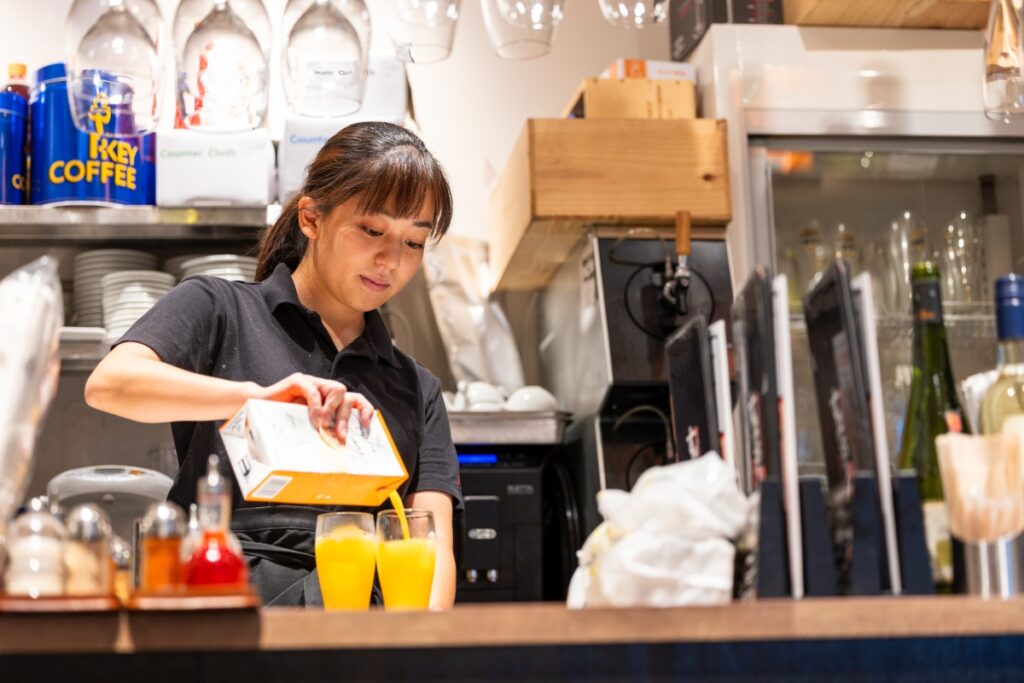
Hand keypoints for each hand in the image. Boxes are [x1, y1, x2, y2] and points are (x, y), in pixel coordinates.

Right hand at [254, 373, 373, 443]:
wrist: (256, 408)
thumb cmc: (283, 421)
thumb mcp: (309, 428)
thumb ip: (324, 430)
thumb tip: (341, 446)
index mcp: (330, 401)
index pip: (356, 400)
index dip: (365, 411)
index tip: (366, 426)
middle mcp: (324, 389)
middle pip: (348, 398)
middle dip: (346, 420)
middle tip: (339, 438)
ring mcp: (313, 383)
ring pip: (337, 390)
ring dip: (333, 411)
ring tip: (323, 426)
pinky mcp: (298, 380)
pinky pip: (313, 390)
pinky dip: (316, 406)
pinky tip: (313, 419)